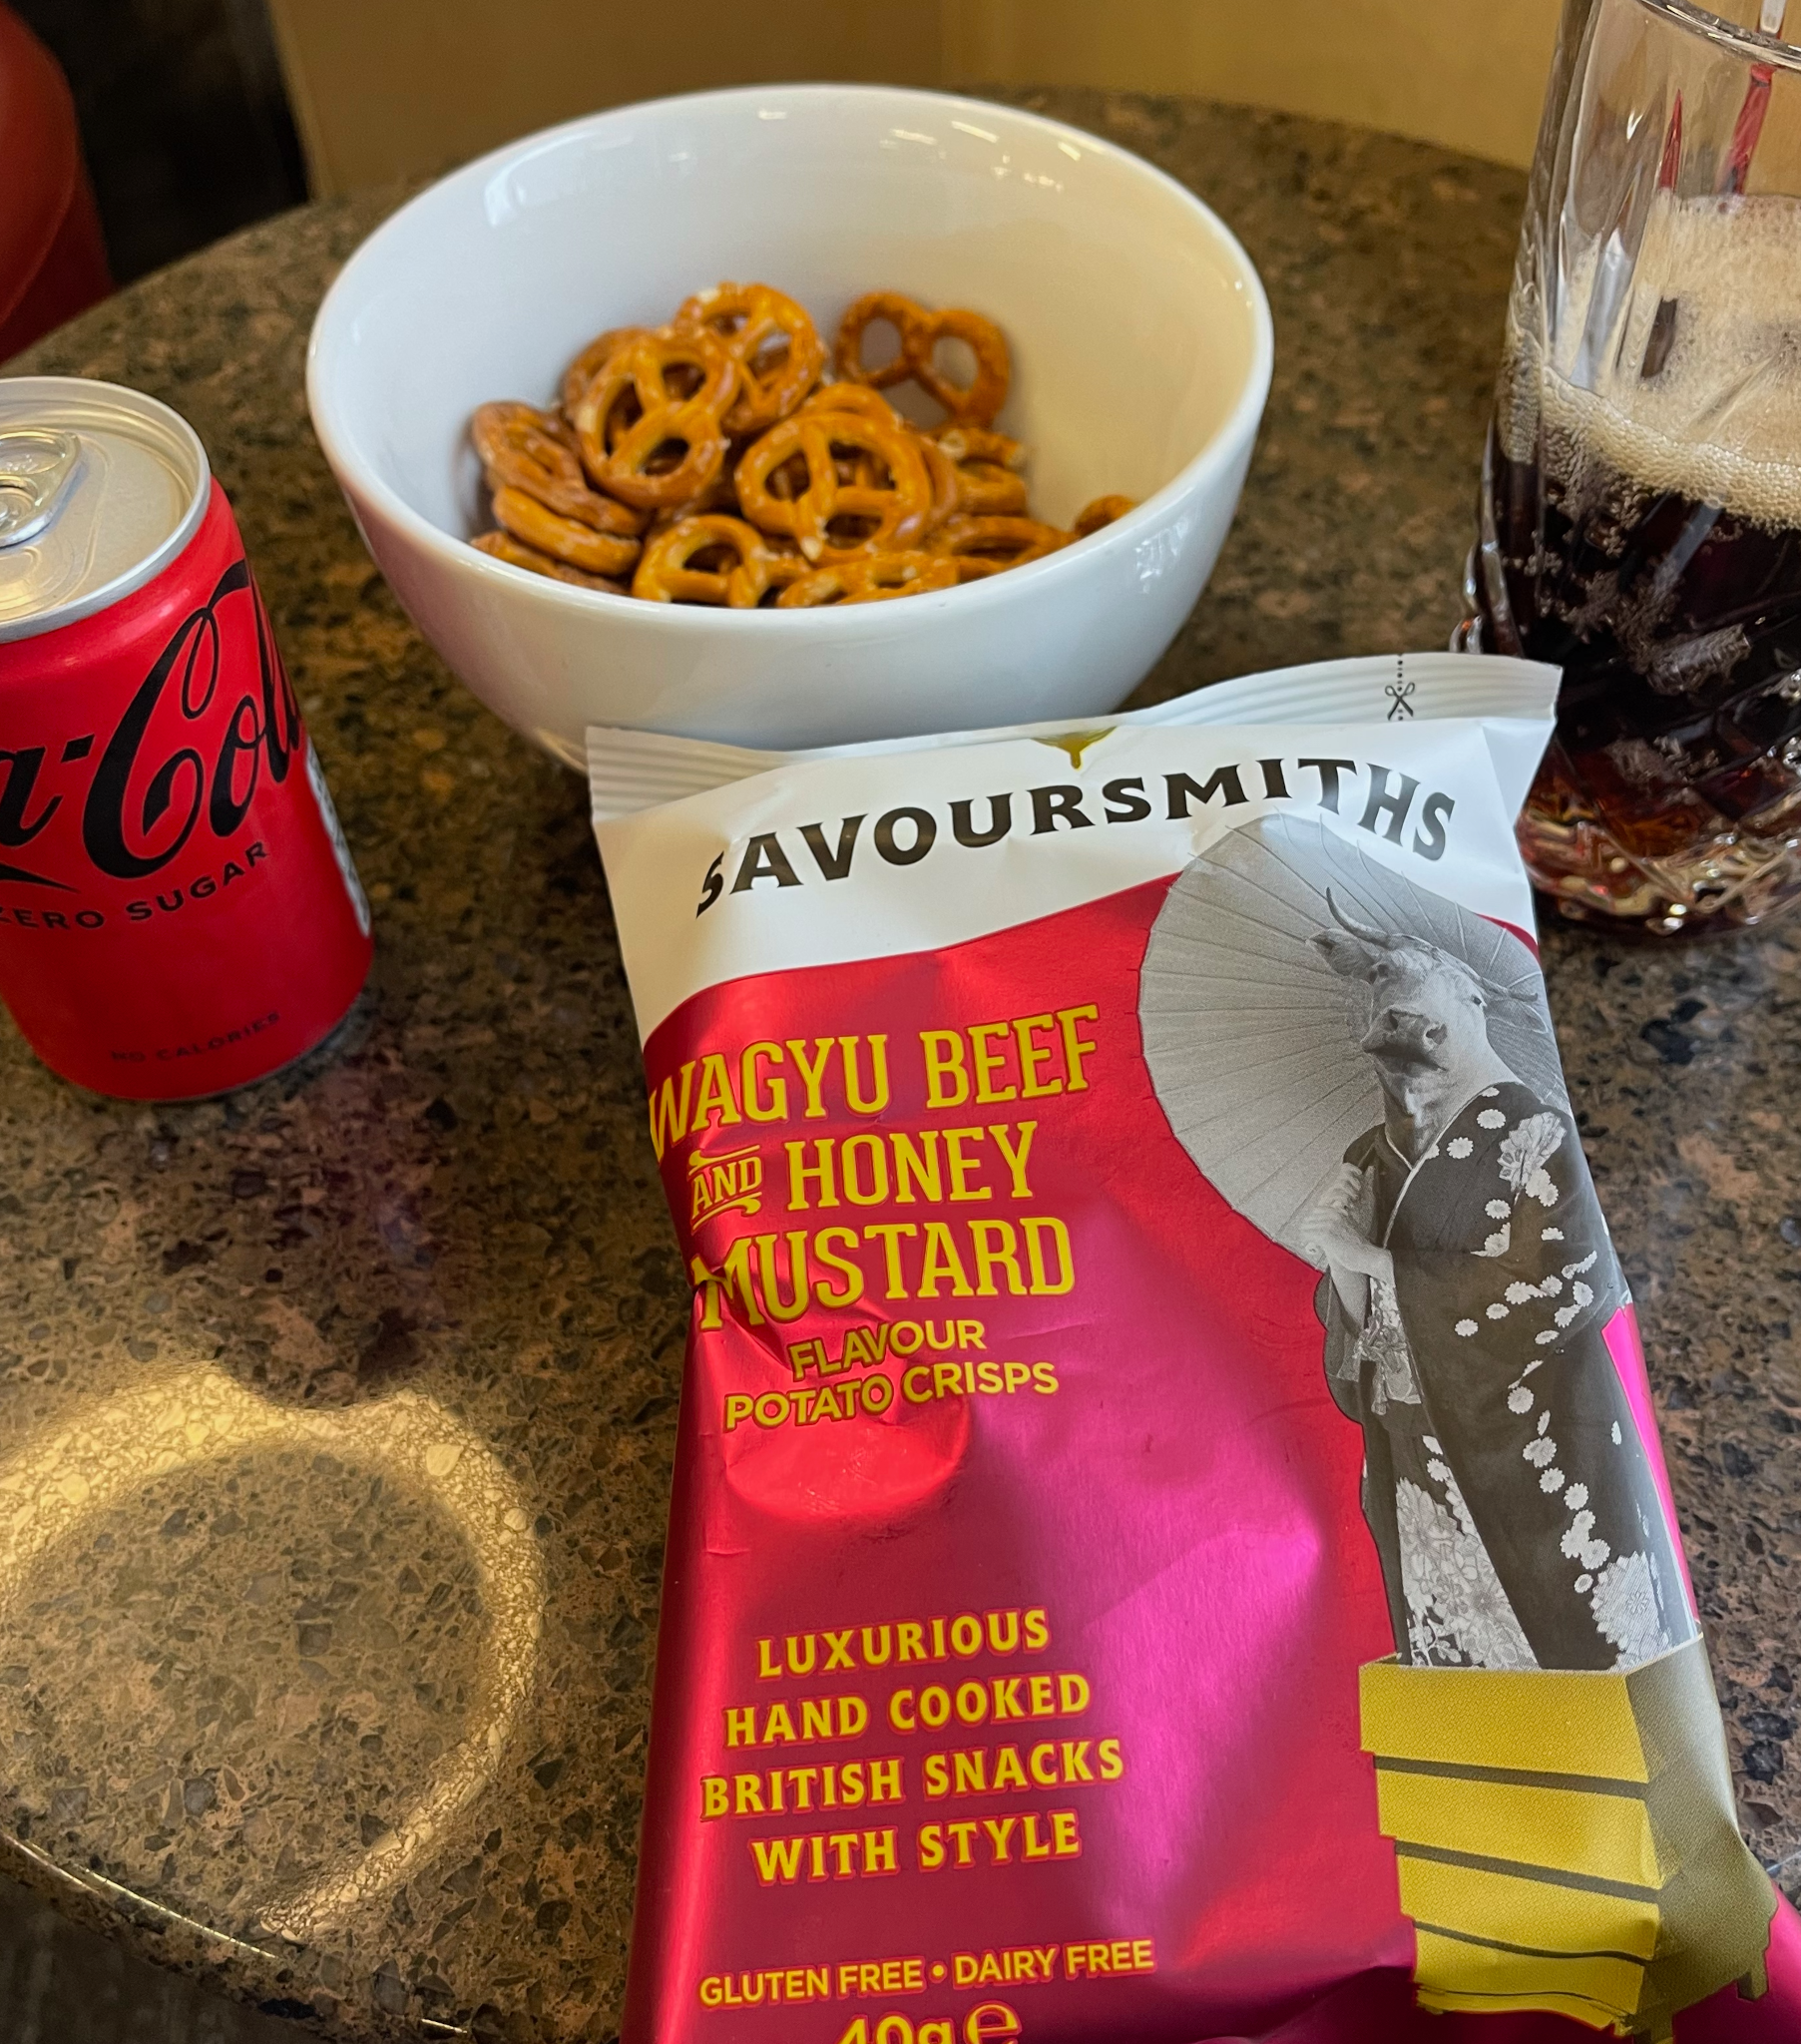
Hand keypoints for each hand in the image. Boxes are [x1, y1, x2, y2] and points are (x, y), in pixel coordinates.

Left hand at [1300, 1167, 1393, 1287]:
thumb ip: (1334, 1223)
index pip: (1315, 1211)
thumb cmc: (1357, 1246)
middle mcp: (1333, 1215)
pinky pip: (1307, 1235)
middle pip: (1308, 1219)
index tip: (1313, 1232)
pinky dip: (1306, 1241)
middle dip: (1307, 1229)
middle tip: (1311, 1240)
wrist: (1367, 1256)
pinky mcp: (1326, 1235)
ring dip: (1306, 1236)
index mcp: (1337, 1212)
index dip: (1312, 1222)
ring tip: (1312, 1244)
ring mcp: (1329, 1224)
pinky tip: (1313, 1246)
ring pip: (1305, 1227)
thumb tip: (1316, 1223)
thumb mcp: (1346, 1227)